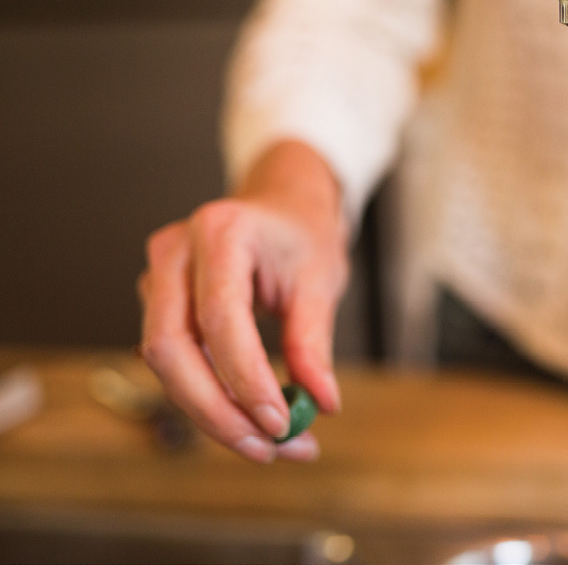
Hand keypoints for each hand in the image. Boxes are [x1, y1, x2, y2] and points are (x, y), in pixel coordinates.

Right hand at [138, 141, 347, 462]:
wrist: (282, 207)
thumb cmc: (302, 235)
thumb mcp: (321, 279)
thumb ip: (314, 342)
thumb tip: (321, 403)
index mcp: (221, 233)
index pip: (219, 319)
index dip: (245, 379)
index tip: (281, 422)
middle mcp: (175, 252)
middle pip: (170, 349)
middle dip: (216, 411)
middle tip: (269, 449)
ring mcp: (158, 278)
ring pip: (165, 365)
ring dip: (214, 415)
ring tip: (273, 445)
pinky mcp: (158, 305)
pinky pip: (175, 363)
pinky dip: (210, 398)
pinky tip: (250, 423)